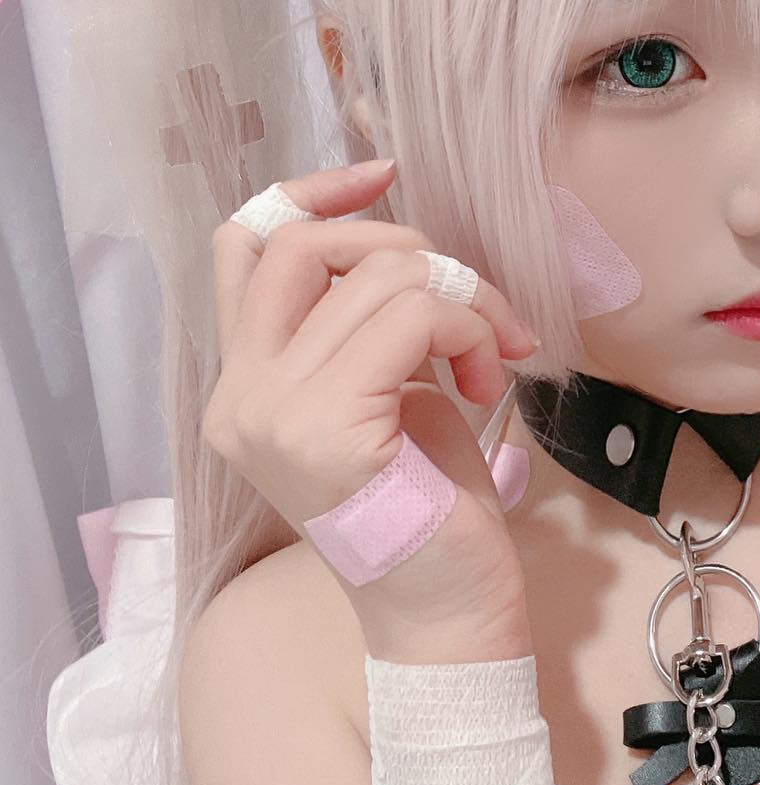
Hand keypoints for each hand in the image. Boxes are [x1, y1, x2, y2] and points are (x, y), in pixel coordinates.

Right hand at [203, 160, 537, 658]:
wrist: (446, 608)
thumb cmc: (427, 501)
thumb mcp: (387, 388)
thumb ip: (363, 321)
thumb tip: (403, 248)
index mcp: (245, 383)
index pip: (244, 246)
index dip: (312, 193)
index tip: (383, 176)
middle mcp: (241, 396)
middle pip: (309, 246)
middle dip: (411, 249)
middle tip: (471, 302)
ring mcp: (275, 413)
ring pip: (385, 278)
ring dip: (467, 302)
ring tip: (493, 357)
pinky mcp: (331, 430)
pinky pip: (415, 317)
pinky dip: (472, 329)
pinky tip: (490, 381)